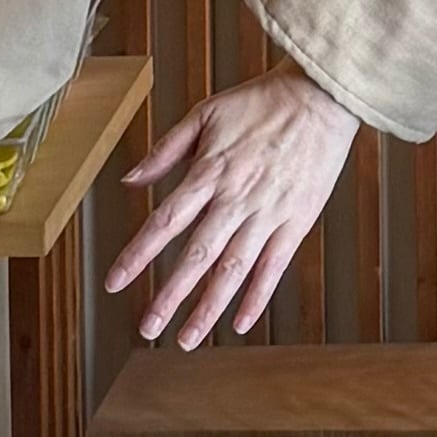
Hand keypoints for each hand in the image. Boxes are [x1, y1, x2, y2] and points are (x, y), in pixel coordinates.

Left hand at [105, 64, 360, 346]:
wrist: (320, 98)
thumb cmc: (261, 102)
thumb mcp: (204, 115)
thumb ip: (165, 152)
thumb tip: (130, 181)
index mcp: (208, 173)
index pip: (165, 222)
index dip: (138, 255)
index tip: (115, 282)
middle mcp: (235, 200)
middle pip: (196, 256)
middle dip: (169, 296)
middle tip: (148, 327)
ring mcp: (268, 214)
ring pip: (234, 270)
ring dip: (209, 307)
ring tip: (188, 338)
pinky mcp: (296, 222)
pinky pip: (274, 267)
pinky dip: (258, 296)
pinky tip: (241, 322)